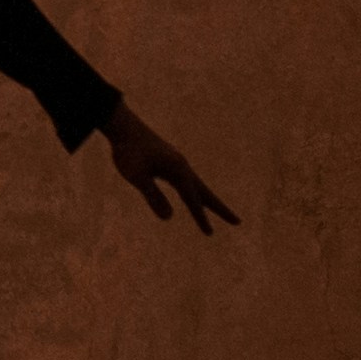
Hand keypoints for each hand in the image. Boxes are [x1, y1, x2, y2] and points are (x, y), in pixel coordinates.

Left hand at [101, 103, 237, 232]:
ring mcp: (177, 164)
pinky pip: (186, 182)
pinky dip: (195, 193)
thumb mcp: (137, 176)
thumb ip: (153, 196)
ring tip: (220, 213)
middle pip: (205, 193)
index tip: (210, 233)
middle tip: (238, 222)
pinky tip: (192, 197)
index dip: (200, 217)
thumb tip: (169, 218)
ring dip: (209, 201)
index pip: (192, 199)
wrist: (123, 126)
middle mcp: (182, 167)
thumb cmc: (128, 152)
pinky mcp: (169, 162)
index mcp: (177, 170)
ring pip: (197, 187)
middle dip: (220, 209)